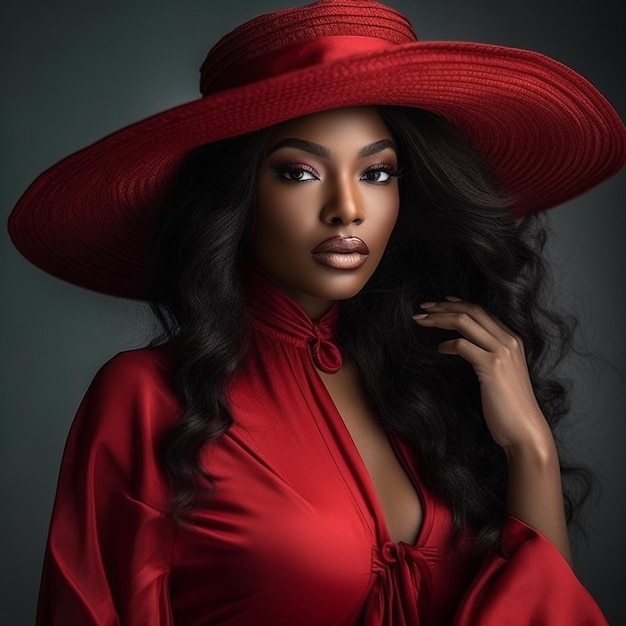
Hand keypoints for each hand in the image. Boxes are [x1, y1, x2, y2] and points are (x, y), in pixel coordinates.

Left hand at [412, 298, 552, 451]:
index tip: (440, 302)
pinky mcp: (492, 366)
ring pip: (464, 322)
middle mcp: (509, 340)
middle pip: (472, 311)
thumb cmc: (509, 406)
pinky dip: (447, 344)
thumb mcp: (501, 373)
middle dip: (444, 306)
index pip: (482, 311)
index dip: (459, 303)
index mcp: (512, 339)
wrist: (524, 430)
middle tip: (423, 306)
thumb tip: (464, 344)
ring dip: (439, 319)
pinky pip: (462, 345)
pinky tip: (438, 349)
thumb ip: (488, 355)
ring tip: (421, 320)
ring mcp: (502, 352)